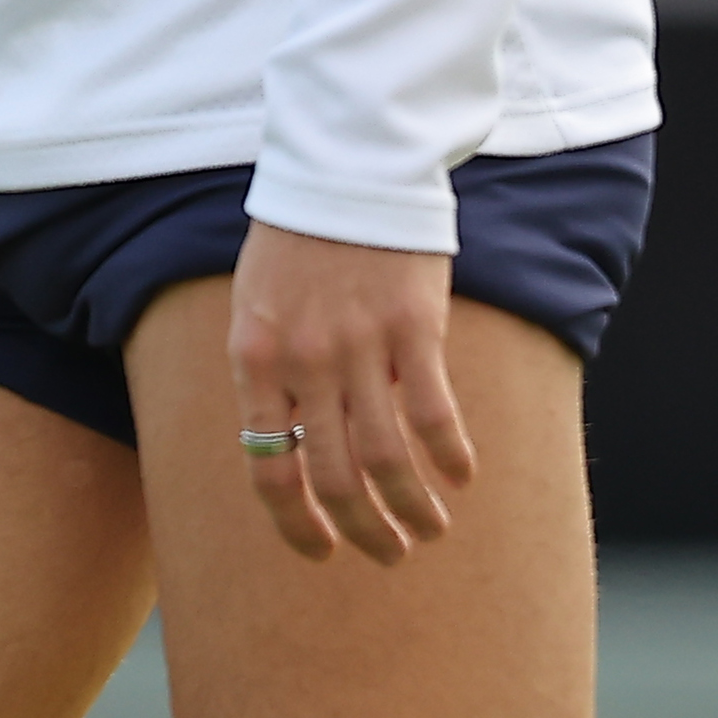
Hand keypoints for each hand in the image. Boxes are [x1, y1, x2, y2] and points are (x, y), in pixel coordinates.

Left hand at [226, 221, 473, 566]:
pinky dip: (450, 457)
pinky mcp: (414, 327)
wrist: (346, 164)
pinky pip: (434, 414)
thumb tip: (294, 444)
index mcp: (254, 357)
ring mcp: (358, 345)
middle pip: (334, 476)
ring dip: (412, 509)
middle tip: (389, 553)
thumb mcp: (258, 304)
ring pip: (387, 459)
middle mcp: (303, 360)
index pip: (268, 466)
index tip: (323, 552)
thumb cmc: (299, 239)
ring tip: (431, 531)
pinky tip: (462, 477)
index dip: (295, 523)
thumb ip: (272, 372)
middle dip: (364, 531)